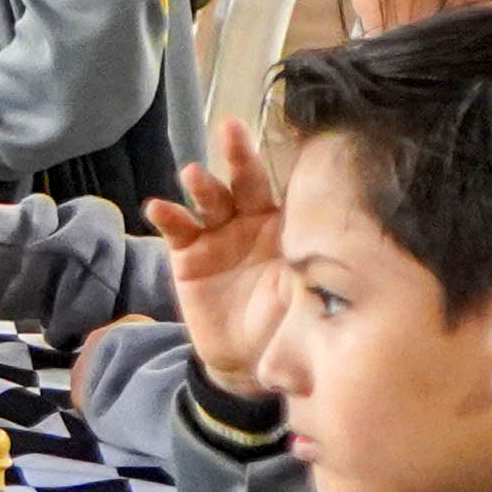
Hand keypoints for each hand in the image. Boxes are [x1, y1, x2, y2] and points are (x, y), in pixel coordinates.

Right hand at [149, 124, 294, 392]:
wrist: (248, 361)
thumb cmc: (285, 321)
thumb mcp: (303, 291)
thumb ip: (308, 261)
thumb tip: (332, 238)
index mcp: (281, 224)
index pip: (278, 187)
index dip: (275, 163)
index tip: (273, 140)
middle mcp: (247, 221)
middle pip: (241, 181)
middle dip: (236, 155)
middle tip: (230, 130)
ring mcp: (215, 235)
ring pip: (208, 201)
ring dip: (201, 186)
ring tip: (194, 175)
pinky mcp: (187, 255)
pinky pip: (177, 230)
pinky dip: (168, 216)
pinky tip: (159, 207)